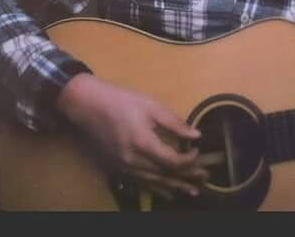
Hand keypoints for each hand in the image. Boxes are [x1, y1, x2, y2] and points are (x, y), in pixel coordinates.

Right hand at [56, 73, 207, 201]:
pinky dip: (157, 188)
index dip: (188, 160)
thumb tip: (195, 134)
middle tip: (205, 177)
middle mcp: (133, 161)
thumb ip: (174, 123)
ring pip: (154, 183)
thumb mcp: (151, 106)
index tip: (197, 151)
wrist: (89, 106)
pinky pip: (142, 184)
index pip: (172, 161)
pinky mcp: (118, 169)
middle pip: (165, 175)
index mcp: (142, 144)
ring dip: (175, 186)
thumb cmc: (122, 102)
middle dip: (187, 177)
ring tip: (192, 191)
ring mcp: (124, 168)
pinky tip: (168, 192)